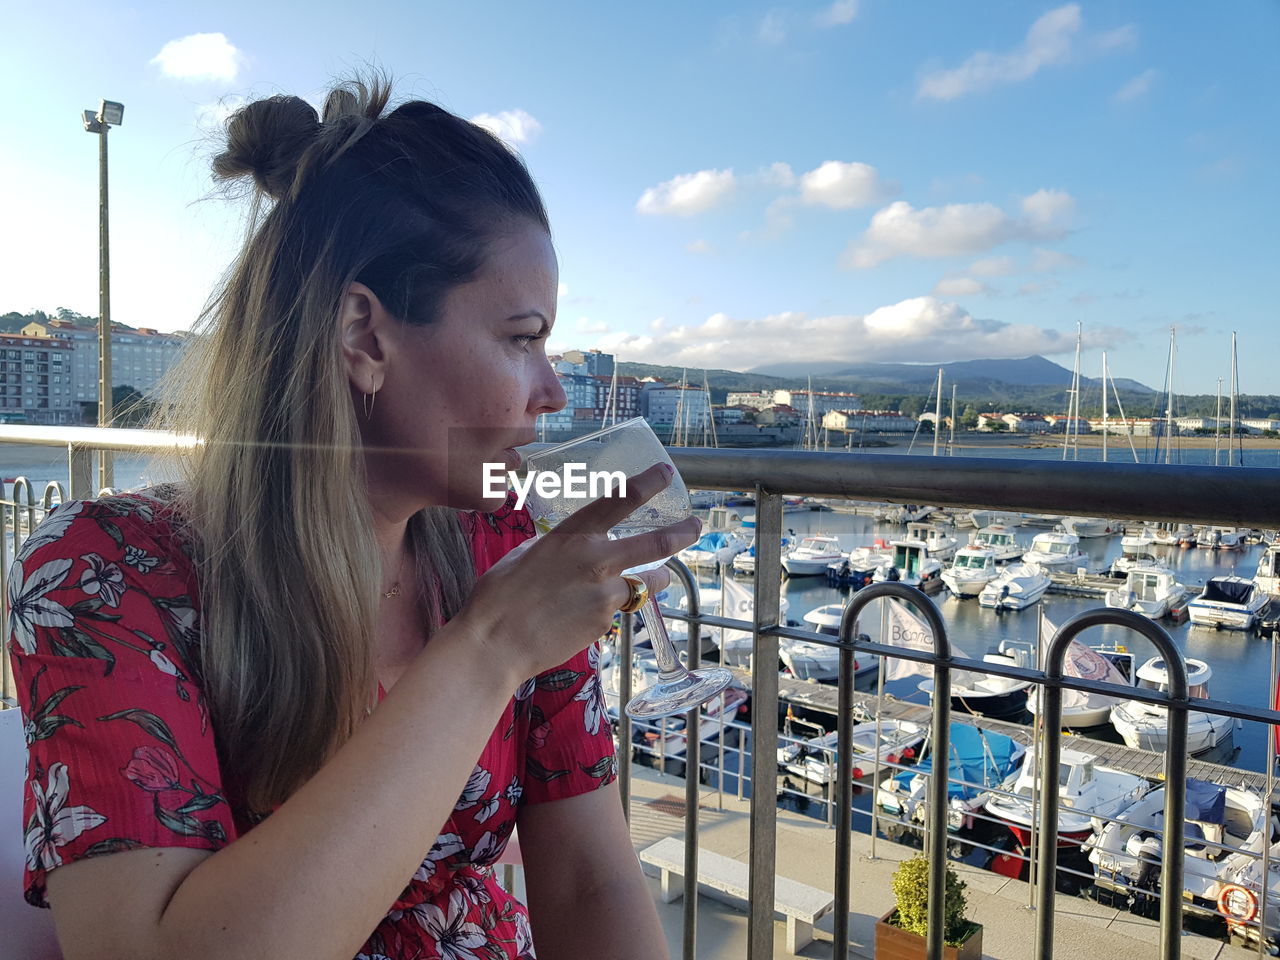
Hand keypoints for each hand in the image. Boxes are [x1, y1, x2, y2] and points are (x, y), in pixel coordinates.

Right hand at [457, 462, 700, 680]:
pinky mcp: (605, 623)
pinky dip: (611, 608)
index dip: (647, 484)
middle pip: (655, 544)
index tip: (664, 473)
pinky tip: (583, 615)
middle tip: (696, 526)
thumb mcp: (526, 555)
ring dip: (654, 579)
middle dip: (682, 533)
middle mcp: (596, 561)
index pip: (620, 501)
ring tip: (657, 578)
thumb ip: (557, 547)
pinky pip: (618, 610)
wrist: (496, 643)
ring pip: (647, 583)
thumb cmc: (499, 597)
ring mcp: (605, 595)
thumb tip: (573, 549)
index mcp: (573, 536)